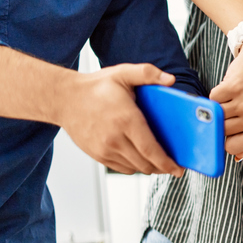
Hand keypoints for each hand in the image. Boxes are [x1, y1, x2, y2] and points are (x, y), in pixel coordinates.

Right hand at [59, 64, 183, 176]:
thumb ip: (148, 73)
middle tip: (174, 165)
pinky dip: (134, 166)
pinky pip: (121, 168)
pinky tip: (141, 159)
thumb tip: (170, 80)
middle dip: (163, 167)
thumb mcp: (123, 73)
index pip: (151, 150)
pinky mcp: (96, 154)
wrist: (63, 98)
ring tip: (160, 162)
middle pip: (145, 163)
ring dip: (149, 168)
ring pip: (134, 167)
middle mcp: (114, 138)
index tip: (179, 169)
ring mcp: (104, 149)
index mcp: (126, 120)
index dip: (167, 163)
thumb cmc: (95, 87)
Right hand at [210, 32, 242, 160]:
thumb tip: (236, 158)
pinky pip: (212, 98)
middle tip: (234, 107)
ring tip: (234, 96)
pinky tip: (231, 86)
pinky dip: (217, 92)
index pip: (232, 149)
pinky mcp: (234, 88)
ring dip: (219, 105)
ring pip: (215, 115)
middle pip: (220, 132)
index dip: (226, 139)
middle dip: (222, 120)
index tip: (228, 129)